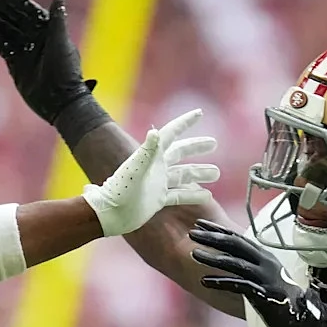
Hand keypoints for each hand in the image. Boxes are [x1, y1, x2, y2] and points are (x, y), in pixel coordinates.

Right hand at [0, 0, 92, 122]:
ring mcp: (26, 52)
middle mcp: (37, 40)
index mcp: (49, 31)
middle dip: (4, 10)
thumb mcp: (61, 43)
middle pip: (17, 20)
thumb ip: (57, 20)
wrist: (59, 101)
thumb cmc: (64, 72)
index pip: (31, 12)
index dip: (18, 2)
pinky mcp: (16, 66)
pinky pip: (3, 48)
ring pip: (8, 33)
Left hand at [82, 109, 219, 236]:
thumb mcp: (135, 169)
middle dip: (196, 147)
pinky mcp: (158, 199)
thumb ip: (146, 152)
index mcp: (151, 156)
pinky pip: (179, 195)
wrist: (110, 214)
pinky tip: (207, 196)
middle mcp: (156, 167)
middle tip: (214, 143)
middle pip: (180, 152)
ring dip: (199, 172)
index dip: (184, 122)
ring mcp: (157, 183)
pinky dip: (193, 195)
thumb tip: (154, 132)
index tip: (199, 112)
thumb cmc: (120, 190)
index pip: (170, 133)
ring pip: (183, 174)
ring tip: (216, 173)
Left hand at [190, 219, 323, 326]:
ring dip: (213, 258)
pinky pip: (238, 285)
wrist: (302, 316)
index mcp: (263, 255)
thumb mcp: (264, 273)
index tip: (199, 224)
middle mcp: (264, 262)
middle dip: (213, 238)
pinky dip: (221, 282)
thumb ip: (248, 263)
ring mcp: (264, 277)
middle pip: (236, 245)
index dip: (218, 230)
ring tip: (194, 254)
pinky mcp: (262, 294)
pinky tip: (204, 281)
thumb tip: (227, 255)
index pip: (237, 238)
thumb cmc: (278, 294)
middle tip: (192, 233)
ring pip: (235, 263)